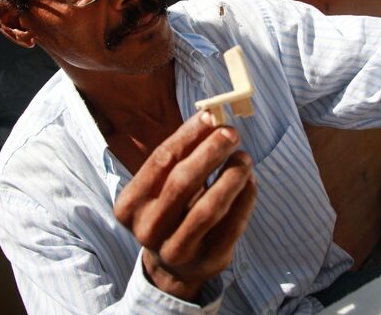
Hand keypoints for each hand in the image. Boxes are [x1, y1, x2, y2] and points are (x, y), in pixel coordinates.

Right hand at [114, 111, 256, 301]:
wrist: (173, 265)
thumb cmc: (170, 209)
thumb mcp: (164, 185)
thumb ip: (182, 155)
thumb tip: (211, 117)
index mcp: (131, 205)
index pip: (160, 161)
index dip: (187, 136)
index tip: (210, 116)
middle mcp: (149, 229)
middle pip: (183, 182)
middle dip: (210, 152)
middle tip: (231, 133)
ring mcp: (177, 250)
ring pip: (209, 208)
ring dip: (231, 176)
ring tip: (245, 158)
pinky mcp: (208, 261)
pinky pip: (233, 226)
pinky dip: (245, 198)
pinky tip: (250, 181)